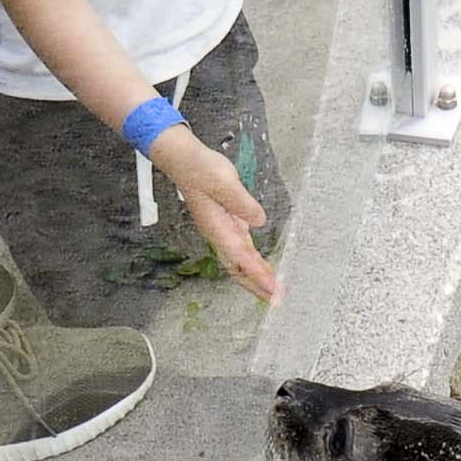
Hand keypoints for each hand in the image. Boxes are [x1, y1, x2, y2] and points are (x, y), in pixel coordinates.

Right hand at [145, 124, 280, 303]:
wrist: (185, 160)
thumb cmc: (200, 169)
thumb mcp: (224, 182)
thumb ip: (242, 203)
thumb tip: (259, 221)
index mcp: (217, 227)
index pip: (240, 257)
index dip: (257, 274)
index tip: (272, 288)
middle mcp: (219, 233)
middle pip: (238, 267)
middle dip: (257, 285)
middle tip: (275, 300)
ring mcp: (223, 229)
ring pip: (241, 260)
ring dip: (257, 276)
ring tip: (273, 289)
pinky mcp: (228, 222)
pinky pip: (242, 248)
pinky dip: (254, 261)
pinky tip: (263, 266)